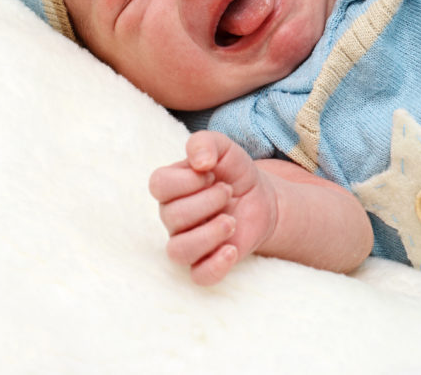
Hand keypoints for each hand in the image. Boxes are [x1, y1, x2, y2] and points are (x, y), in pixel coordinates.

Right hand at [148, 131, 279, 284]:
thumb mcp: (225, 149)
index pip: (159, 184)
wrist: (261, 199)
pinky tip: (232, 249)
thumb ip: (206, 143)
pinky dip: (215, 265)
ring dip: (209, 234)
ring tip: (231, 221)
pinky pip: (199, 276)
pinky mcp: (206, 263)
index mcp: (171, 188)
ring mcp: (188, 242)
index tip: (212, 173)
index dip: (188, 178)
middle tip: (228, 192)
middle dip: (208, 201)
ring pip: (179, 251)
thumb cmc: (235, 174)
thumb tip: (199, 161)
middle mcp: (173, 217)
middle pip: (172, 216)